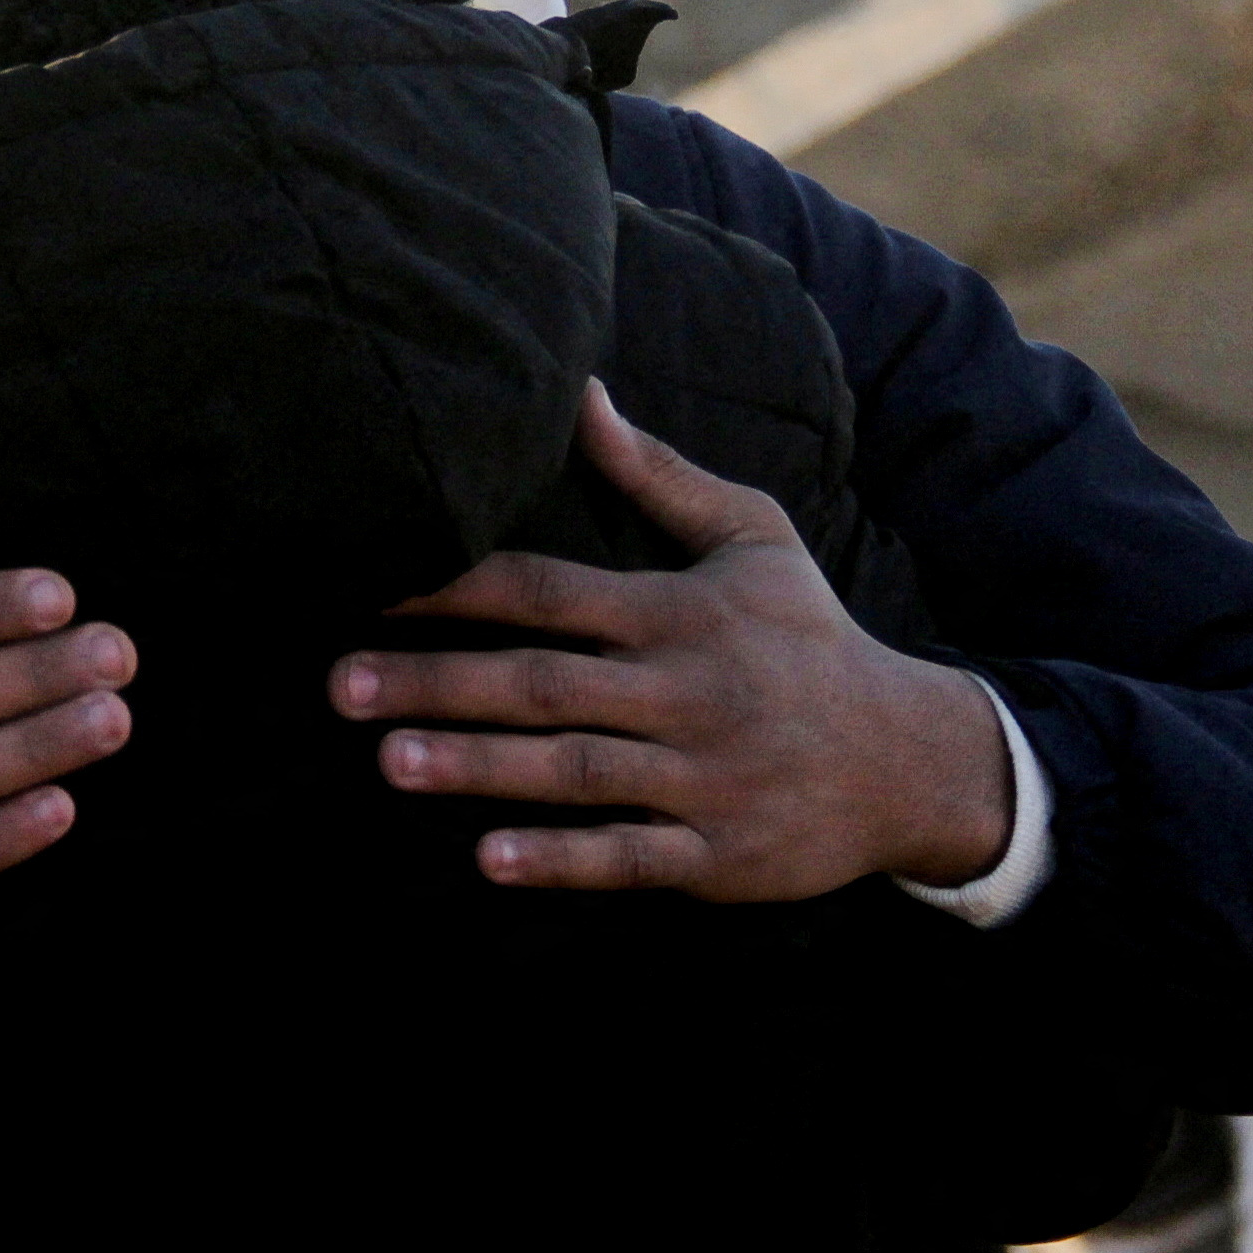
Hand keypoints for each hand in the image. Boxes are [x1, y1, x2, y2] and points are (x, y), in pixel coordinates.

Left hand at [338, 386, 1012, 899]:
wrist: (910, 758)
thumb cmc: (809, 638)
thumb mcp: (754, 537)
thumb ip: (659, 474)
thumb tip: (581, 393)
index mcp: (681, 611)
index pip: (550, 590)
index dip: (456, 586)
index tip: (368, 584)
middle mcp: (686, 691)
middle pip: (546, 682)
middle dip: (440, 683)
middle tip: (342, 685)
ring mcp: (703, 777)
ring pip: (577, 771)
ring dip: (481, 768)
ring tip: (389, 763)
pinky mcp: (719, 855)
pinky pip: (630, 856)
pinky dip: (562, 860)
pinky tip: (489, 858)